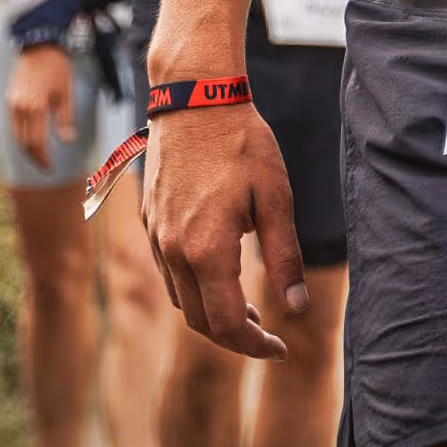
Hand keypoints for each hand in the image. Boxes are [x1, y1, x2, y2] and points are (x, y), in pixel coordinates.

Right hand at [7, 38, 75, 170]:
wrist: (39, 44)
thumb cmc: (56, 67)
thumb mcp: (66, 92)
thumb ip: (66, 118)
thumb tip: (68, 141)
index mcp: (35, 107)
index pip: (36, 143)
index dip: (43, 158)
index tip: (50, 167)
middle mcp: (19, 108)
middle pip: (23, 142)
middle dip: (34, 157)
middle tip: (45, 165)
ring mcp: (12, 103)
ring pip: (16, 135)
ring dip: (27, 148)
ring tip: (40, 154)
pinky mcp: (10, 98)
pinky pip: (14, 124)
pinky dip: (22, 135)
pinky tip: (32, 137)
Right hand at [143, 89, 304, 362]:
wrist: (195, 97)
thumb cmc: (242, 142)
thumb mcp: (276, 197)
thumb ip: (285, 257)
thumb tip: (297, 308)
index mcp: (206, 251)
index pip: (228, 324)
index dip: (255, 345)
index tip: (280, 349)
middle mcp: (173, 252)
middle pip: (200, 322)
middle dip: (235, 336)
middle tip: (268, 332)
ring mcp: (156, 237)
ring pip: (181, 301)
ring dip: (212, 315)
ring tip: (248, 307)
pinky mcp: (149, 222)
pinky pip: (168, 274)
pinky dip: (193, 289)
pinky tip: (218, 273)